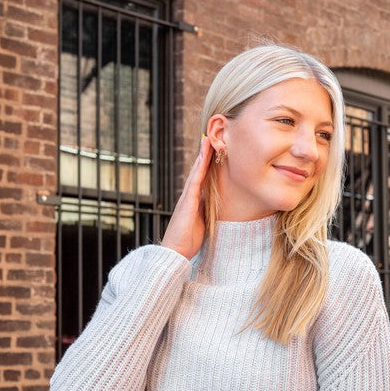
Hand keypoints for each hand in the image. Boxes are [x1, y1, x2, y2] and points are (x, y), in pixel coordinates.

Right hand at [160, 136, 213, 259]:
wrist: (175, 252)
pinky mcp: (187, 203)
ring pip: (196, 172)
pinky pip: (195, 182)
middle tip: (211, 138)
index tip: (214, 151)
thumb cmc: (187, 240)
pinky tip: (204, 158)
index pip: (202, 179)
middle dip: (205, 155)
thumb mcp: (201, 222)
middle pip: (198, 171)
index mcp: (193, 201)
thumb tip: (213, 203)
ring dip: (202, 156)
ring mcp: (186, 198)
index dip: (207, 164)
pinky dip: (199, 169)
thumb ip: (205, 211)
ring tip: (208, 141)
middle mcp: (188, 196)